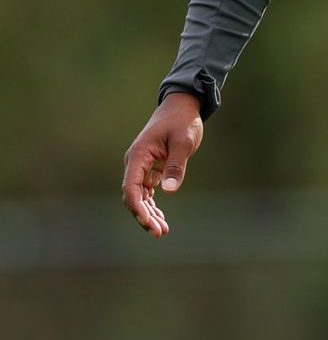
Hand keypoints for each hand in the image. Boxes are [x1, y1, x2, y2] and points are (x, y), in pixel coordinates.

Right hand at [122, 93, 203, 237]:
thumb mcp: (183, 142)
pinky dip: (153, 205)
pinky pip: (148, 191)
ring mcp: (142, 166)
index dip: (137, 206)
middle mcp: (136, 163)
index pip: (131, 187)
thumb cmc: (182, 121)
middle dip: (144, 216)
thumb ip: (176, 165)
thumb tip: (169, 191)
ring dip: (148, 214)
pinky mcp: (151, 168)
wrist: (181, 106)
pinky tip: (161, 219)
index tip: (147, 221)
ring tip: (162, 231)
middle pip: (134, 195)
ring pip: (140, 196)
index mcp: (139, 156)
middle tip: (159, 233)